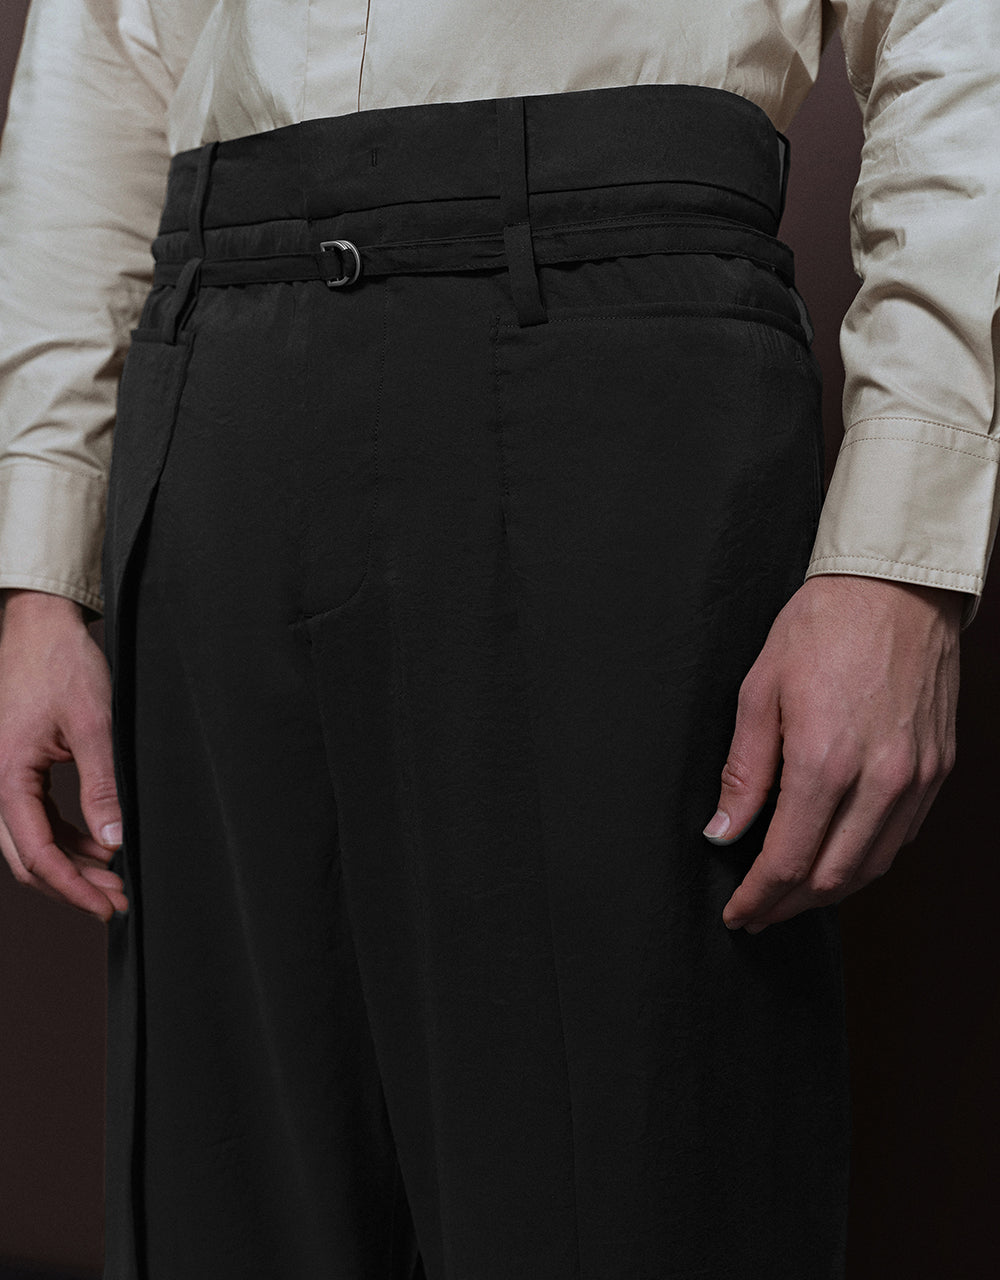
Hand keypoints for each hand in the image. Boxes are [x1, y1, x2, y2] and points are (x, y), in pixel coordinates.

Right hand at [0, 589, 127, 921]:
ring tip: (115, 881)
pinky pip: (39, 819)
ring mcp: (6, 778)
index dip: (71, 887)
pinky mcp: (20, 770)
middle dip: (72, 885)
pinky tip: (101, 848)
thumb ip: (102, 786)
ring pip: (33, 841)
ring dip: (72, 865)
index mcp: (8, 775)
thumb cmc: (62, 665)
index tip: (106, 906)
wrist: (40, 626)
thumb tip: (112, 842)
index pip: (36, 852)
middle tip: (116, 902)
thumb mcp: (94, 725)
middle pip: (28, 856)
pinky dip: (68, 839)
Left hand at [703, 574, 960, 932]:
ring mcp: (916, 777)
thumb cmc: (822, 627)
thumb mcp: (759, 691)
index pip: (787, 860)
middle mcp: (879, 778)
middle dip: (789, 905)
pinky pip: (902, 836)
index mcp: (825, 760)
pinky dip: (867, 858)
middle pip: (832, 877)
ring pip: (873, 866)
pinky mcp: (938, 768)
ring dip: (829, 891)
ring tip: (793, 894)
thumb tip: (723, 831)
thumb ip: (743, 771)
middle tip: (759, 912)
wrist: (894, 587)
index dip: (758, 897)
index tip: (738, 913)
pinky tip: (839, 855)